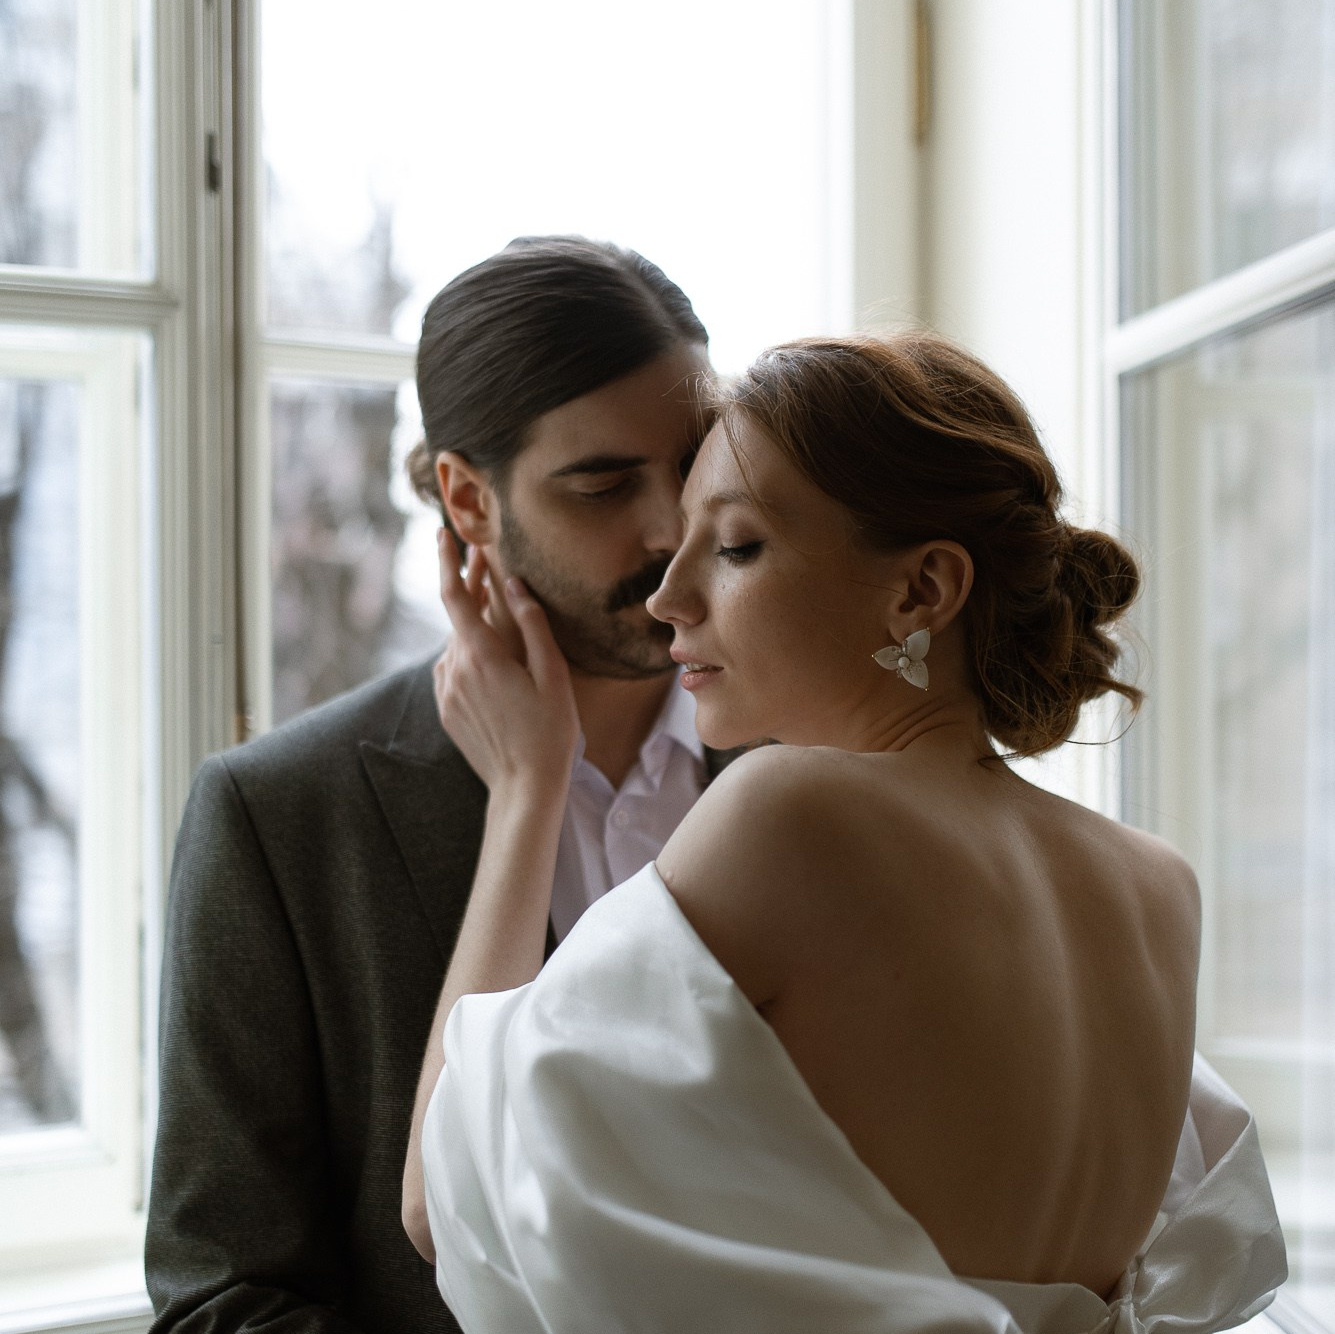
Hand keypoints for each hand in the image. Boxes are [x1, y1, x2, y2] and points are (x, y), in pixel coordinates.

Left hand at [433, 531, 578, 798]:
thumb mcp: (553, 673)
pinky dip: (468, 653)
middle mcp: (454, 670)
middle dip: (471, 588)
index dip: (446, 561)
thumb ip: (532, 624)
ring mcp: (447, 693)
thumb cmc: (549, 731)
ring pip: (456, 644)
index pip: (453, 595)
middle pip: (457, 617)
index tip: (443, 534)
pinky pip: (453, 669)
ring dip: (473, 624)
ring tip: (495, 609)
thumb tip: (513, 585)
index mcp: (480, 656)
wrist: (524, 788)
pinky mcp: (448, 711)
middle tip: (487, 564)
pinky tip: (491, 657)